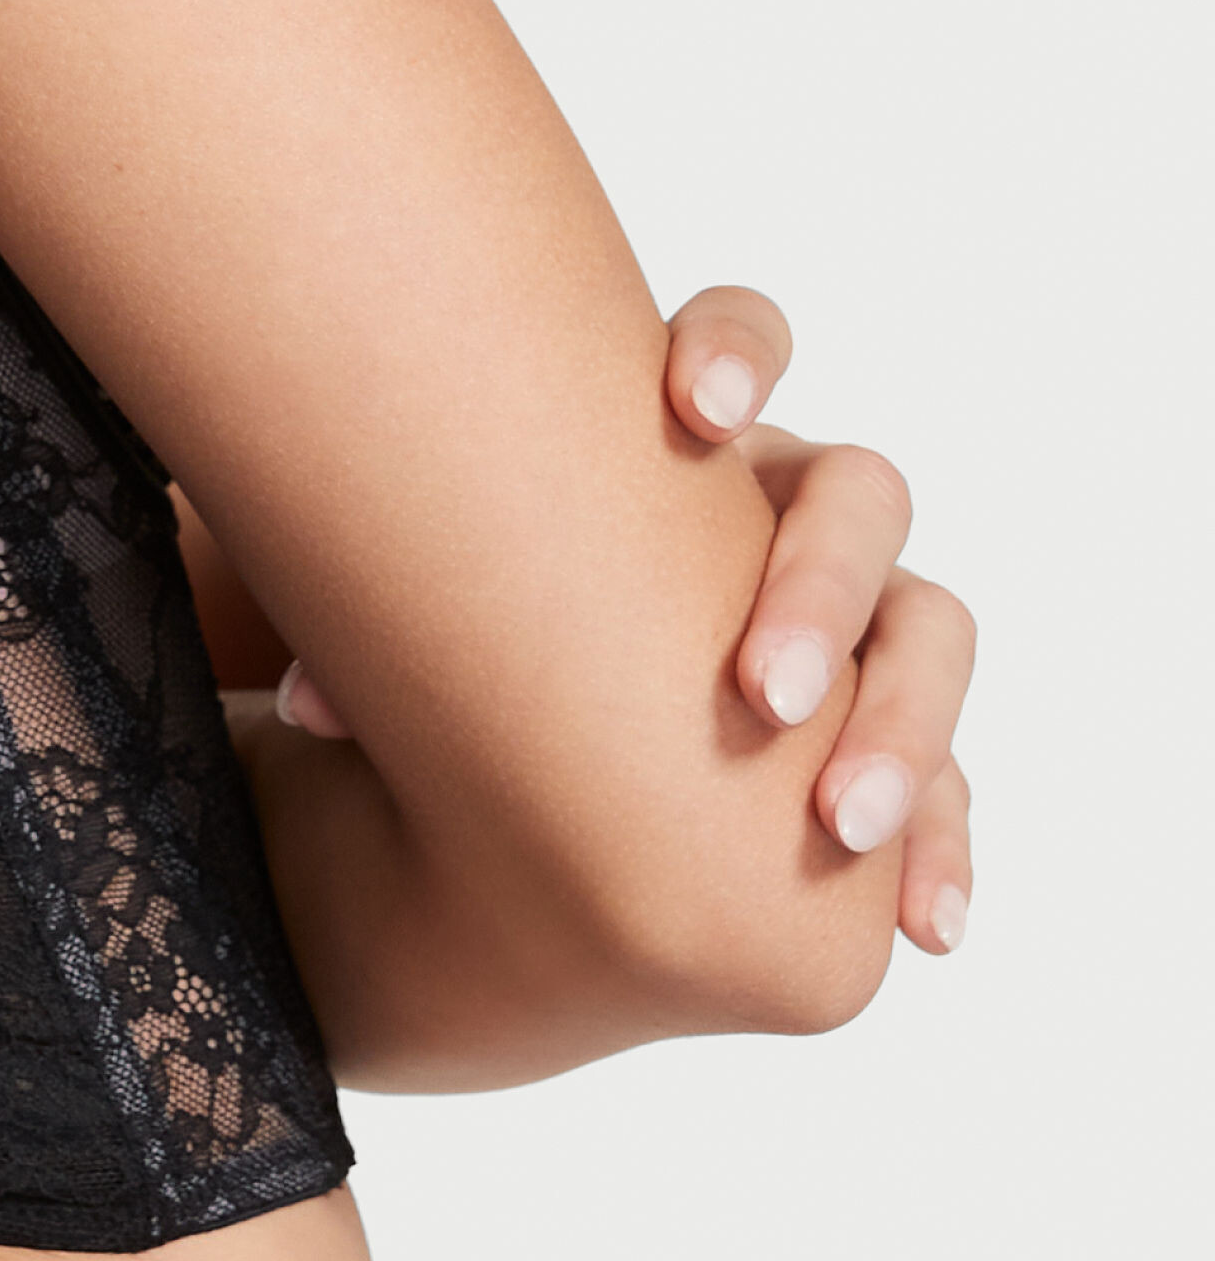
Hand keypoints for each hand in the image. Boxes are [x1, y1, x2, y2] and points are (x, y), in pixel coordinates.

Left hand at [272, 285, 976, 960]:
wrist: (522, 705)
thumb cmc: (473, 601)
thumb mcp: (429, 585)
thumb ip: (388, 615)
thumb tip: (313, 709)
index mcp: (688, 431)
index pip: (746, 333)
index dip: (735, 350)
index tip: (693, 406)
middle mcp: (790, 505)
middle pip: (859, 496)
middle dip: (816, 586)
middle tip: (755, 690)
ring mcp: (859, 617)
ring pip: (929, 629)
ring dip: (896, 722)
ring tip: (837, 824)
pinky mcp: (887, 734)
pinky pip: (947, 780)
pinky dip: (939, 848)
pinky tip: (924, 927)